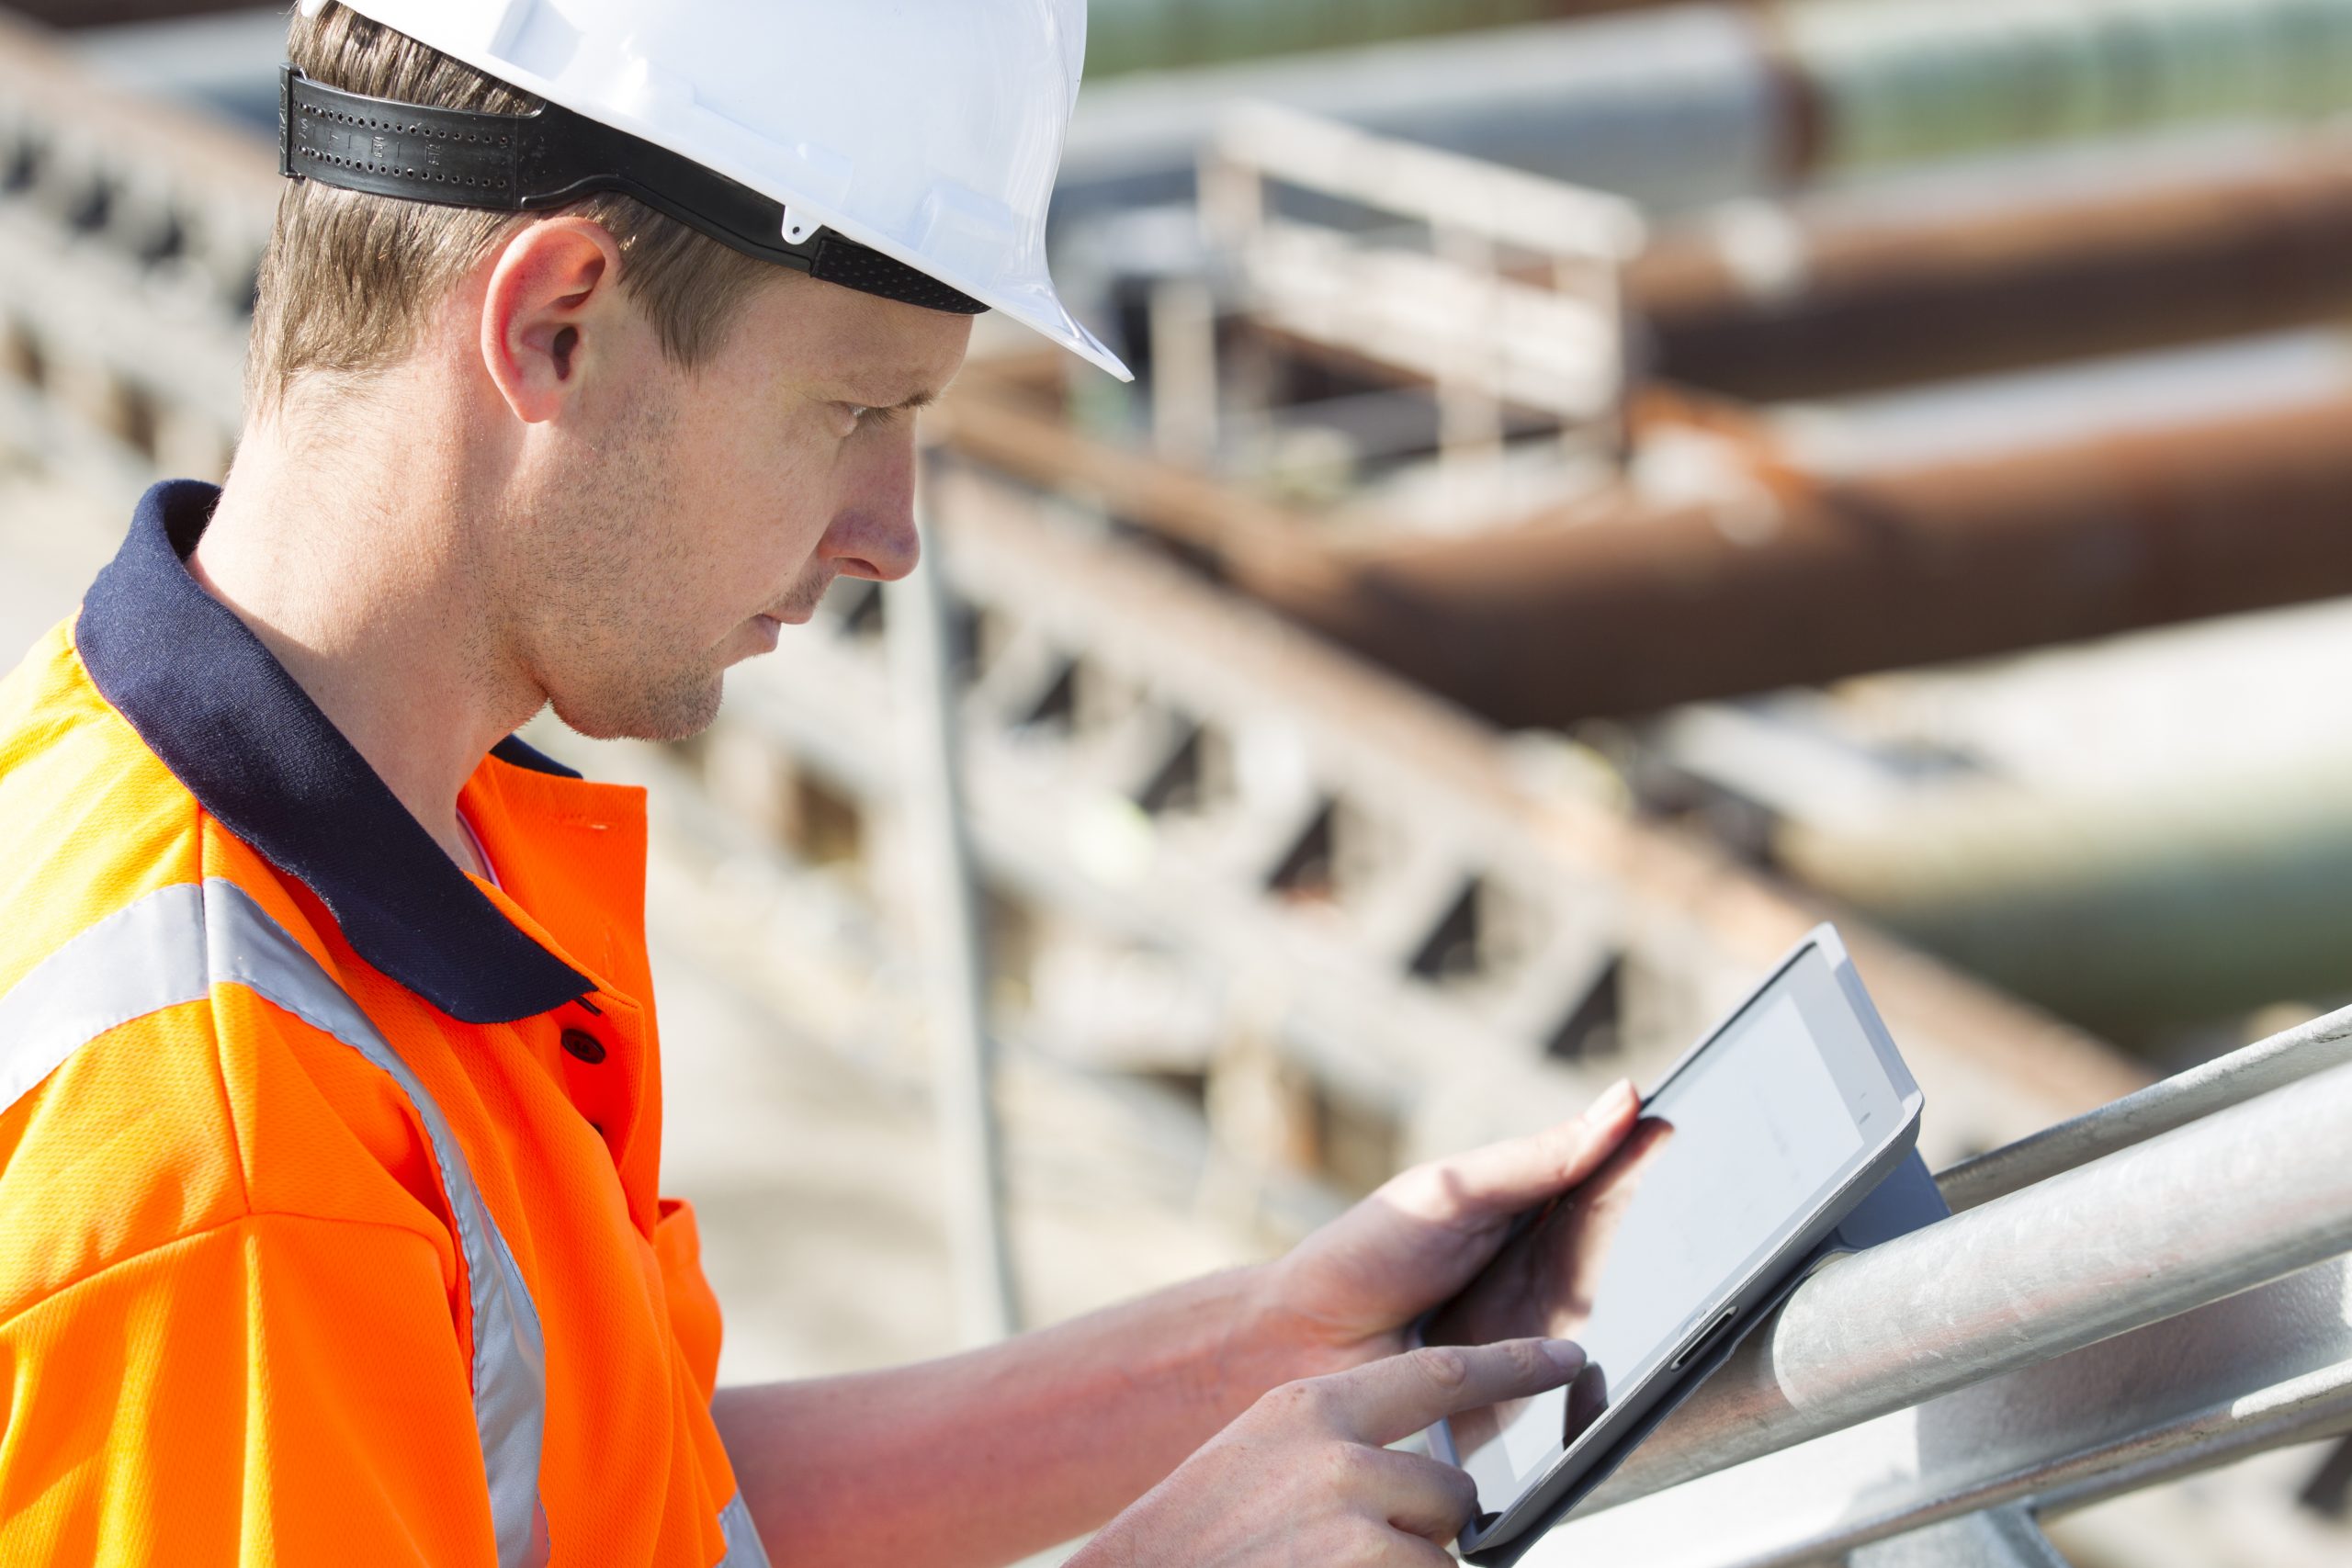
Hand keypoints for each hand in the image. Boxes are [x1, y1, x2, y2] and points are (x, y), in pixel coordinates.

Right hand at [1073, 1339, 1587, 1567]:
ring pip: (1442, 1560)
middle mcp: (1340, 1455)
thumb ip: (1337, 1454)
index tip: (1567, 1357)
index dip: (1514, 1365)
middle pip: (1452, 1495)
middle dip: (1425, 1535)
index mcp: (1310, 1410)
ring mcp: (1355, 1520)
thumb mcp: (1258, 1467)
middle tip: (1348, 1554)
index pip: (1440, 1374)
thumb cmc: (1194, 1546)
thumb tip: (1424, 1476)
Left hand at [1256, 1081, 1639, 1373]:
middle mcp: (1541, 1278)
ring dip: (1609, 1257)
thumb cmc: (1366, 1257)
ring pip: (1593, 1300)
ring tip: (1613, 1200)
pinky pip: (1574, 1380)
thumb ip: (1537, 1159)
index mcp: (1524, 1218)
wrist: (1297, 1345)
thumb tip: (1619, 1102)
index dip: (1630, 1151)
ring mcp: (1537, 1339)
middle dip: (1633, 1191)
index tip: (1661, 1119)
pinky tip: (1591, 1325)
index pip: (1595, 1180)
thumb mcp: (1455, 1192)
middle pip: (1605, 1236)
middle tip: (1654, 1141)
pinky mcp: (1526, 1399)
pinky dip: (1585, 1357)